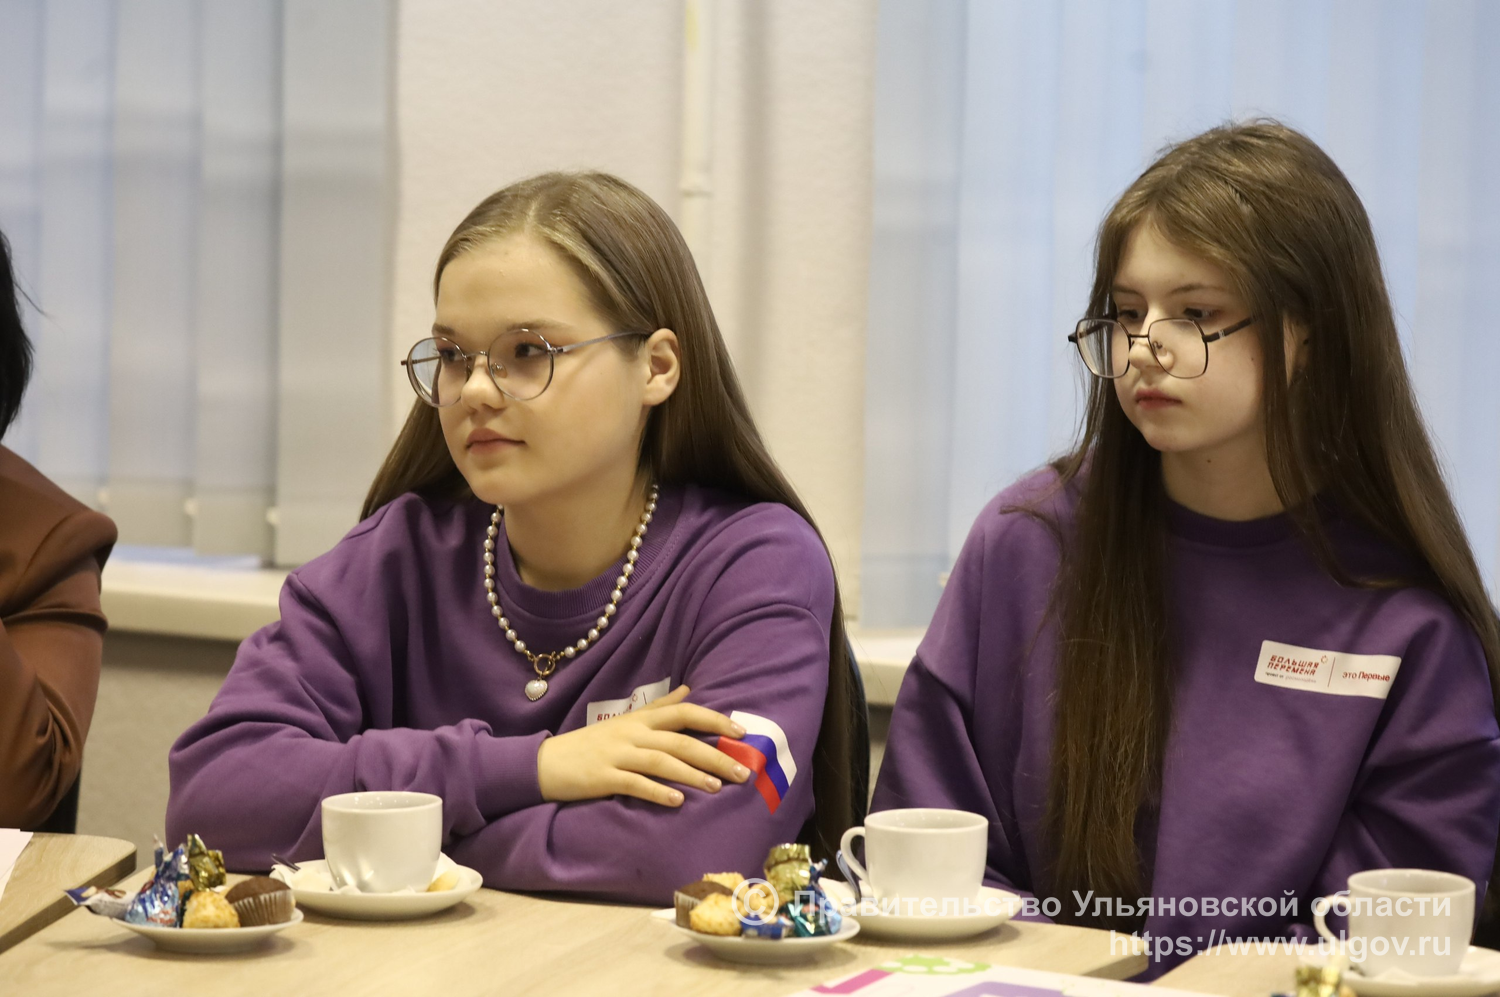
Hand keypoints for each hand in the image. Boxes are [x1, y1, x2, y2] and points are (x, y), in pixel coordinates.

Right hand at [535, 685, 752, 806]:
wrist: (546, 763)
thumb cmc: (592, 743)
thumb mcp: (627, 721)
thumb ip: (659, 707)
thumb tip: (689, 689)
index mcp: (640, 719)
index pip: (683, 712)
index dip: (714, 719)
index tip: (741, 732)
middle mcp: (632, 733)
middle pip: (680, 740)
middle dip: (714, 754)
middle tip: (743, 770)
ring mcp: (617, 755)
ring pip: (661, 761)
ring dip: (692, 774)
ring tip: (717, 787)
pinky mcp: (603, 778)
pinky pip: (635, 784)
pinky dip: (657, 792)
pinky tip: (677, 801)